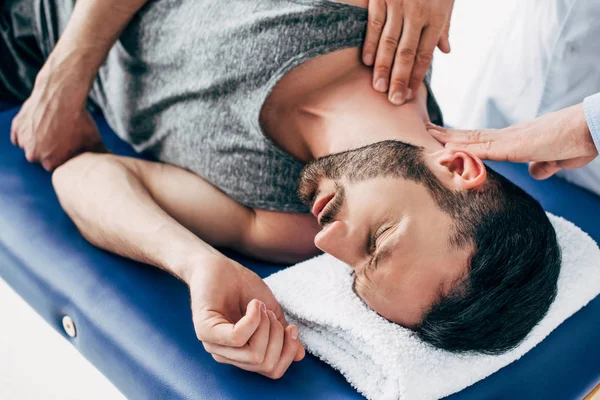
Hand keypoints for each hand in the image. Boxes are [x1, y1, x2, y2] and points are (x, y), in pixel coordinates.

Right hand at [11, 61, 105, 170]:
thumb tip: (111, 161)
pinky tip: (39, 126)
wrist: (61, 95)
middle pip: (42, 157)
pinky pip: (20, 136)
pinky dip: (27, 132)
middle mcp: (34, 155)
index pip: (57, 166)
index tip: (69, 148)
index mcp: (52, 163)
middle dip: (50, 150)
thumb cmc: (78, 119)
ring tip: (51, 128)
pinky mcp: (17, 127)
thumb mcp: (93, 140)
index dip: (63, 157)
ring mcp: (24, 141)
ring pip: (31, 146)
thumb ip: (100, 154)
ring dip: (38, 141)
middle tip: (60, 137)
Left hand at [189, 256, 304, 378]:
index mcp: (242, 354)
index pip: (273, 371)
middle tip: (270, 313)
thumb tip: (300, 355)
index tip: (291, 328)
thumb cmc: (242, 286)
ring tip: (259, 306)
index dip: (288, 352)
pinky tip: (254, 304)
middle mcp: (228, 355)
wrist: (218, 264)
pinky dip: (253, 320)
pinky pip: (238, 338)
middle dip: (278, 336)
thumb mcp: (270, 310)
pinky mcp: (205, 331)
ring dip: (265, 326)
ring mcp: (214, 345)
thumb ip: (282, 333)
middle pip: (266, 364)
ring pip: (254, 354)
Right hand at [362, 0, 454, 104]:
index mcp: (436, 17)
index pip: (424, 54)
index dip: (416, 76)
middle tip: (394, 100)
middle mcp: (417, 14)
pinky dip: (371, 44)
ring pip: (389, 43)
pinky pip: (374, 25)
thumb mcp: (447, 0)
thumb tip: (446, 51)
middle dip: (400, 79)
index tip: (409, 94)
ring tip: (379, 87)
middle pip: (406, 53)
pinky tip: (368, 61)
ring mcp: (398, 5)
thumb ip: (444, 26)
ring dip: (383, 67)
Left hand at [427, 103, 598, 179]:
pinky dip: (464, 149)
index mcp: (517, 140)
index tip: (446, 138)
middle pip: (472, 135)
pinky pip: (484, 148)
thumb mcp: (558, 160)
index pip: (484, 139)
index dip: (463, 139)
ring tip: (428, 134)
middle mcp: (509, 136)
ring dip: (449, 139)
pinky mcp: (516, 146)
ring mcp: (511, 139)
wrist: (593, 130)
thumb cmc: (579, 142)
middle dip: (448, 134)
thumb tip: (535, 172)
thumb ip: (544, 166)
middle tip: (426, 129)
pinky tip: (447, 147)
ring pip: (473, 139)